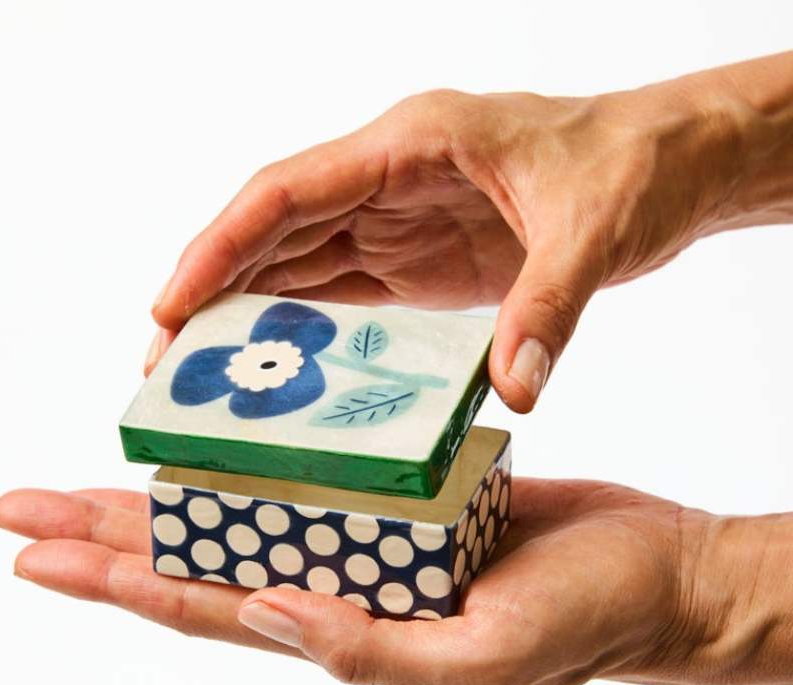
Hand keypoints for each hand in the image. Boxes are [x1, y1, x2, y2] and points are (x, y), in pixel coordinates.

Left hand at [0, 479, 789, 684]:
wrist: (653, 571)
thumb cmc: (589, 622)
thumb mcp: (483, 659)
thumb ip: (371, 651)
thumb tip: (263, 613)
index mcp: (348, 628)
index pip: (205, 602)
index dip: (116, 580)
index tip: (36, 553)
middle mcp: (344, 581)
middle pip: (200, 554)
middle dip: (106, 531)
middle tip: (22, 505)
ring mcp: (373, 537)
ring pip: (248, 508)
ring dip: (173, 489)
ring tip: (99, 465)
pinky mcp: (407, 497)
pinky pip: (319, 475)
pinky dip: (268, 456)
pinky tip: (231, 435)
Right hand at [147, 53, 792, 411]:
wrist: (665, 168)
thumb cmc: (629, 168)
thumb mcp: (593, 232)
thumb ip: (548, 309)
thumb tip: (515, 393)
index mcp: (410, 144)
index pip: (287, 191)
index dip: (221, 246)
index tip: (170, 305)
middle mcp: (389, 179)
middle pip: (276, 234)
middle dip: (215, 293)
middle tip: (165, 363)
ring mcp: (400, 222)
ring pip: (300, 265)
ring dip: (250, 316)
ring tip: (202, 378)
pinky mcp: (419, 261)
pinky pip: (344, 294)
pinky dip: (304, 330)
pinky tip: (277, 371)